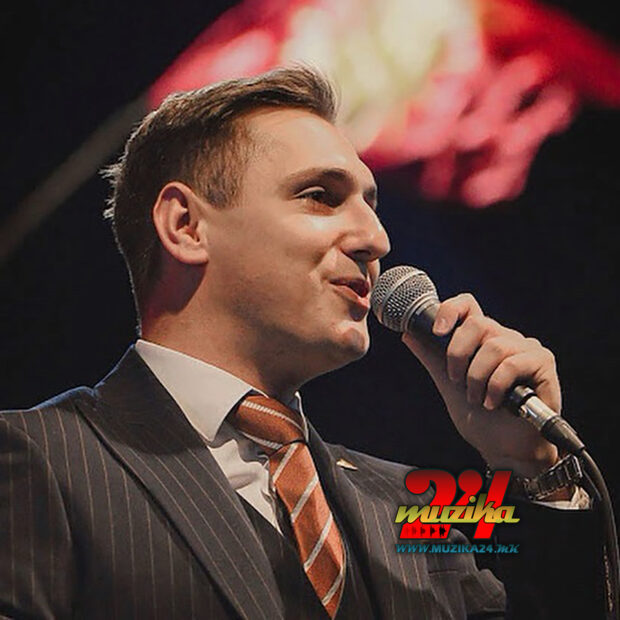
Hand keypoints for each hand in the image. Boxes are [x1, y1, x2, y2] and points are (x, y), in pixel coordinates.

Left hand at [402, 293, 561, 477]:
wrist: (505, 451)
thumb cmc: (483, 420)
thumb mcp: (449, 386)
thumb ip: (432, 358)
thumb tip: (409, 335)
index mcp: (483, 340)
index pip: (468, 305)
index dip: (450, 310)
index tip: (437, 332)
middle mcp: (506, 338)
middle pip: (478, 323)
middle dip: (459, 354)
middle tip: (456, 380)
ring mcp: (526, 349)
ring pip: (494, 346)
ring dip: (477, 378)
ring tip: (476, 398)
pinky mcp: (543, 364)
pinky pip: (512, 364)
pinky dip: (496, 386)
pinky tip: (493, 403)